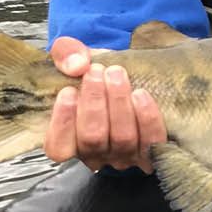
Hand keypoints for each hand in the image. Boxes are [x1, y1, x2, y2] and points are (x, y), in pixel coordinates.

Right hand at [42, 36, 167, 173]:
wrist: (124, 75)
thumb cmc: (93, 73)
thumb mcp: (74, 59)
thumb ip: (66, 54)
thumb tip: (76, 64)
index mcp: (67, 143)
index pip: (59, 149)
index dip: (63, 123)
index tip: (68, 91)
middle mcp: (95, 156)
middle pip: (92, 139)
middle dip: (94, 104)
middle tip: (96, 72)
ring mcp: (124, 157)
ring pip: (122, 139)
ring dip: (119, 103)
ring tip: (116, 74)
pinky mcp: (152, 151)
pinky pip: (151, 141)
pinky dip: (147, 118)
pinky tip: (141, 94)